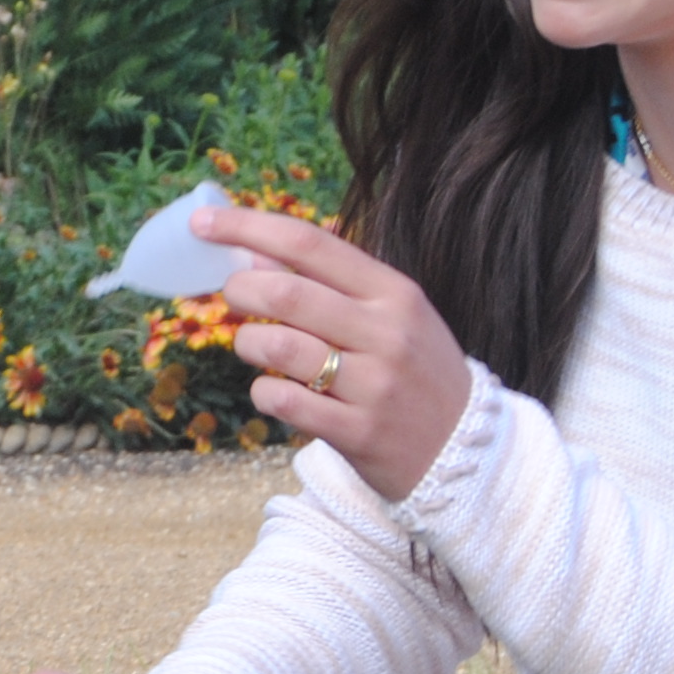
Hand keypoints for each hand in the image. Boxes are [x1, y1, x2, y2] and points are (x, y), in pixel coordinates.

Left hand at [191, 202, 476, 502]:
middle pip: (286, 294)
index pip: (310, 244)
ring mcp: (373, 385)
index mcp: (394, 292)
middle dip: (239, 289)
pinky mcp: (358, 433)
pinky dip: (263, 393)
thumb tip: (253, 253)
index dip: (249, 227)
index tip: (204, 223)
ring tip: (252, 346)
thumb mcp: (389, 315)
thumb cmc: (415, 372)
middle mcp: (386, 333)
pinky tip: (273, 392)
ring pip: (278, 348)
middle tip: (230, 294)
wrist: (469, 450)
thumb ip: (329, 284)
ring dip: (246, 342)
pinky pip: (284, 403)